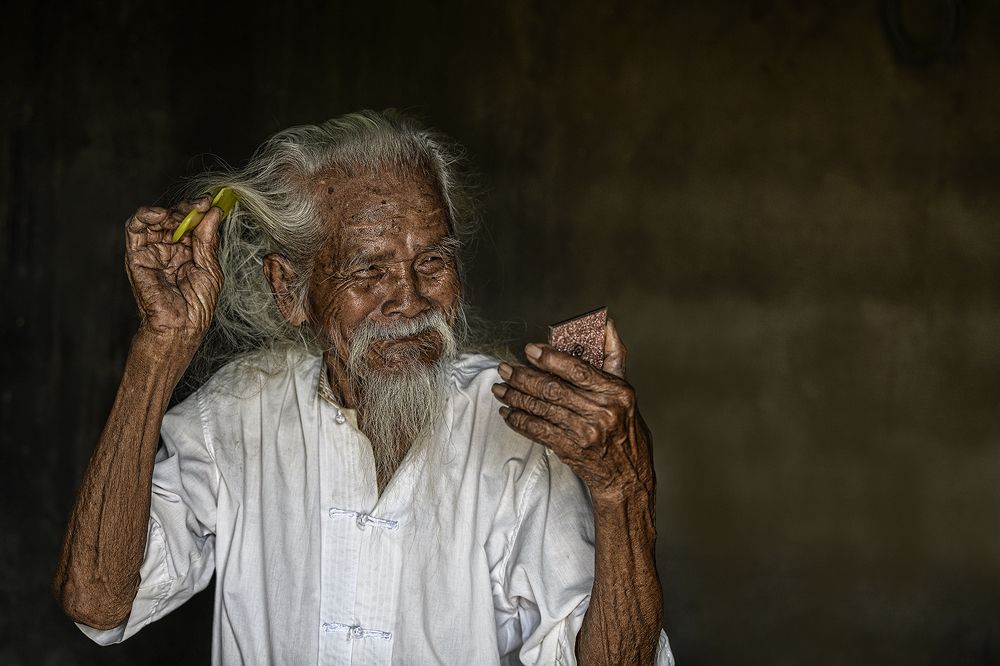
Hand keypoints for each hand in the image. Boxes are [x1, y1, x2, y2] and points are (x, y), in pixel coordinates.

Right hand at [124, 197, 223, 343]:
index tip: (212, 202)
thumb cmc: (197, 305)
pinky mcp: (136, 256)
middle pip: (174, 218)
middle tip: (200, 205)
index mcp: (188, 251)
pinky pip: (135, 229)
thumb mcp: (210, 268)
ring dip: (169, 211)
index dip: (200, 211)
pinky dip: (145, 216)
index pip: (192, 223)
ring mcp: (152, 251)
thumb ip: (208, 240)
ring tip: (182, 213)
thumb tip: (213, 212)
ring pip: (154, 220)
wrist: (181, 326)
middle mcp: (169, 248)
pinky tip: (161, 215)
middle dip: (187, 208)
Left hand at [492, 319, 654, 505]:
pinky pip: (539, 431)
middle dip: (523, 377)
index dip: (550, 358)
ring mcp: (585, 433)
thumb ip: (613, 356)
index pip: (578, 370)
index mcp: (616, 392)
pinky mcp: (571, 450)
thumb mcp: (626, 390)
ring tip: (500, 388)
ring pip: (542, 409)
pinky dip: (520, 421)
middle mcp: (601, 412)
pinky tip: (508, 413)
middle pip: (553, 389)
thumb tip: (606, 323)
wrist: (628, 475)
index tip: (530, 350)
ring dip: (516, 397)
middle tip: (504, 368)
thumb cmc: (625, 427)